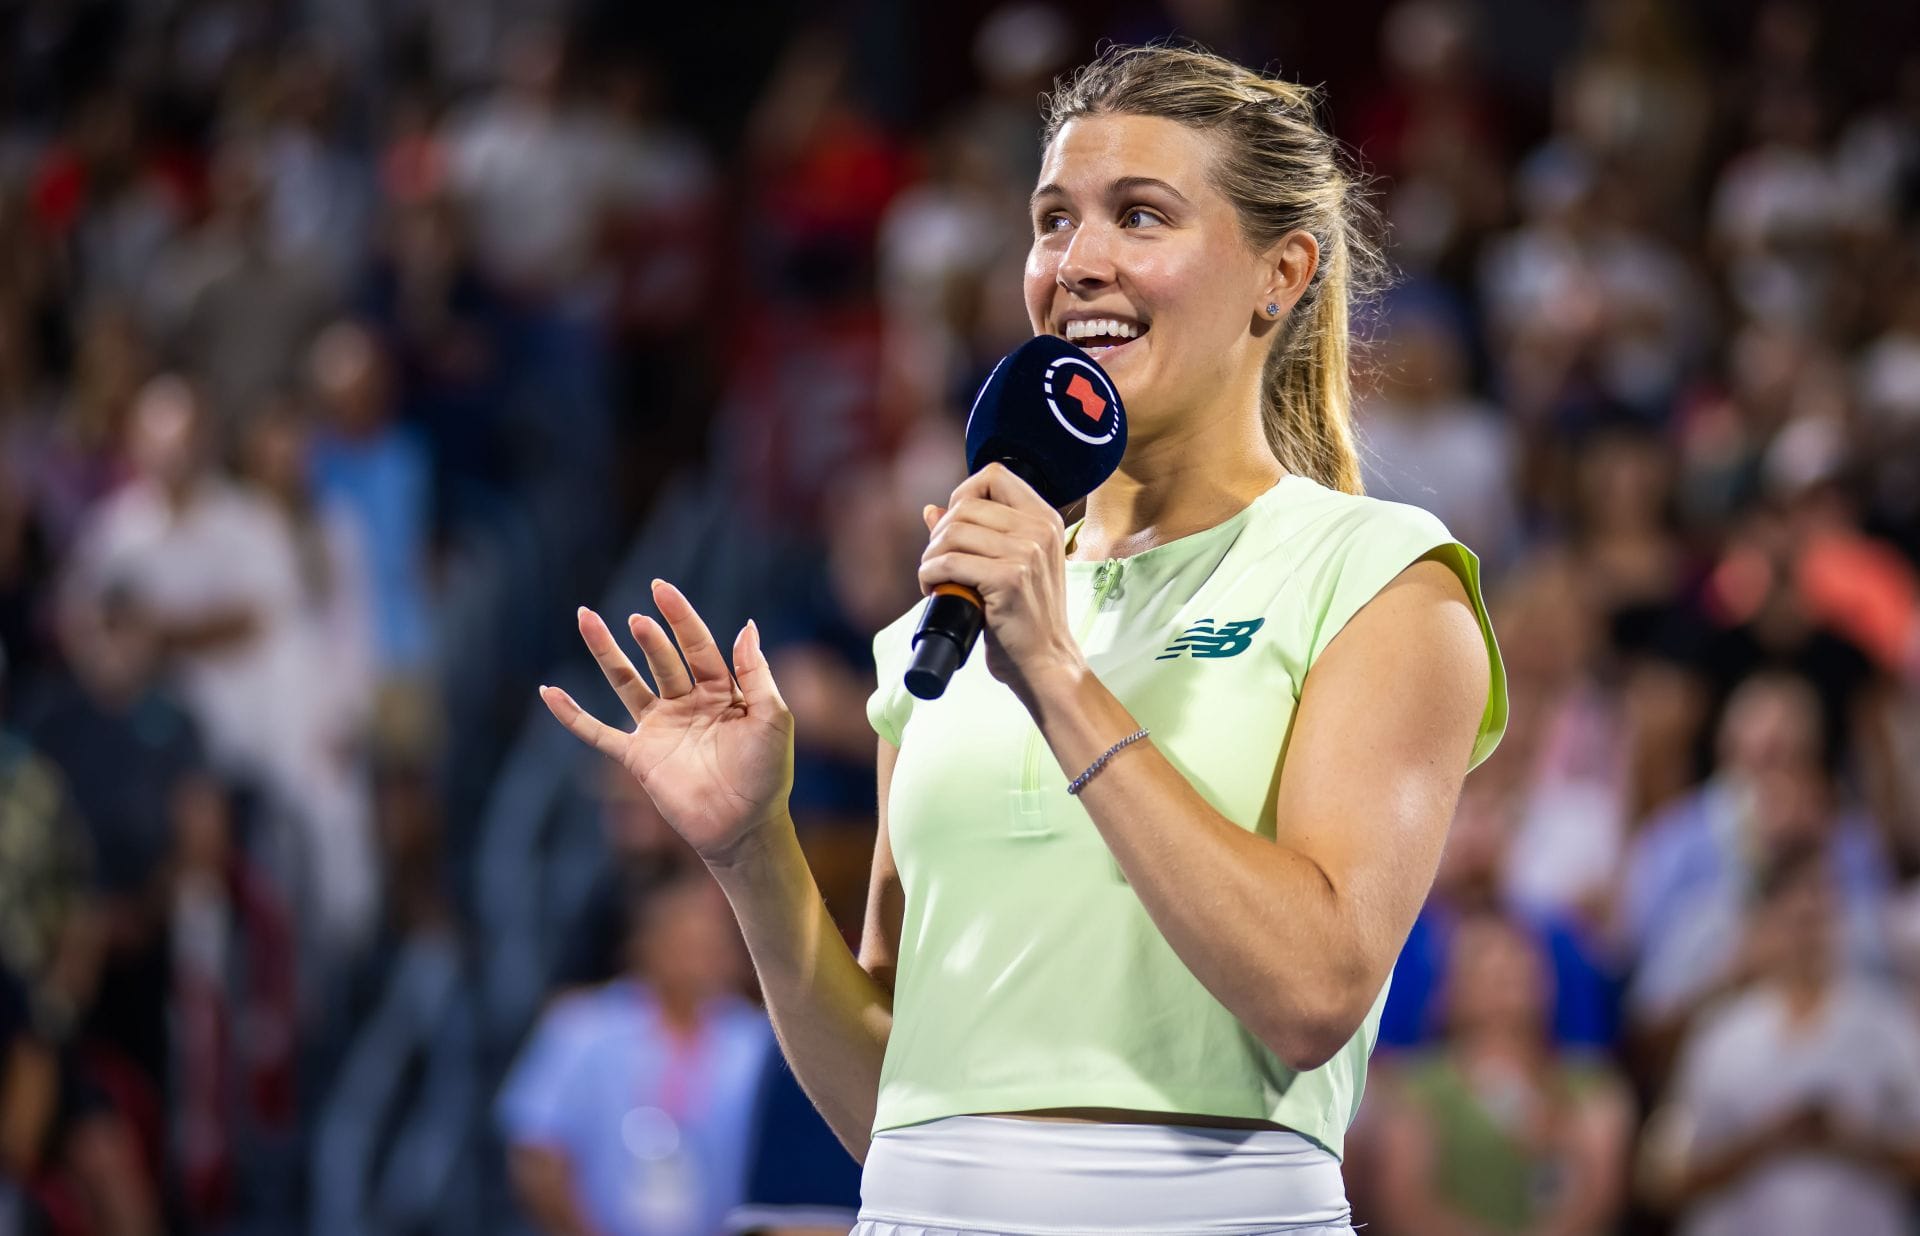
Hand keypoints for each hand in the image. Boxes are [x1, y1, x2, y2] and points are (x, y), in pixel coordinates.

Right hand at [539, 580, 794, 865]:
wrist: (745, 828)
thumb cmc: (767, 774)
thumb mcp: (773, 717)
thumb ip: (757, 673)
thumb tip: (746, 625)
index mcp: (722, 691)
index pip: (697, 645)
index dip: (680, 617)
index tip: (661, 589)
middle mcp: (687, 704)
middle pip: (661, 659)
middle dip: (649, 637)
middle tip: (638, 619)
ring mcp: (660, 729)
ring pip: (626, 683)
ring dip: (607, 653)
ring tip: (587, 619)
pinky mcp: (639, 757)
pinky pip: (598, 732)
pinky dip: (572, 715)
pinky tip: (549, 693)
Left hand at [918, 463, 1082, 700]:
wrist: (1046, 662)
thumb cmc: (1026, 618)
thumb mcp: (1012, 566)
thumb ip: (978, 534)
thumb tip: (931, 509)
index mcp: (1044, 519)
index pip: (994, 475)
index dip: (962, 494)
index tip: (953, 526)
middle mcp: (1039, 530)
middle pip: (966, 504)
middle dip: (940, 533)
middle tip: (937, 561)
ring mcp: (1027, 553)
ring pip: (953, 532)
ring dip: (931, 556)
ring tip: (934, 577)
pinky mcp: (1009, 578)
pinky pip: (949, 563)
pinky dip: (929, 574)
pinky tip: (933, 588)